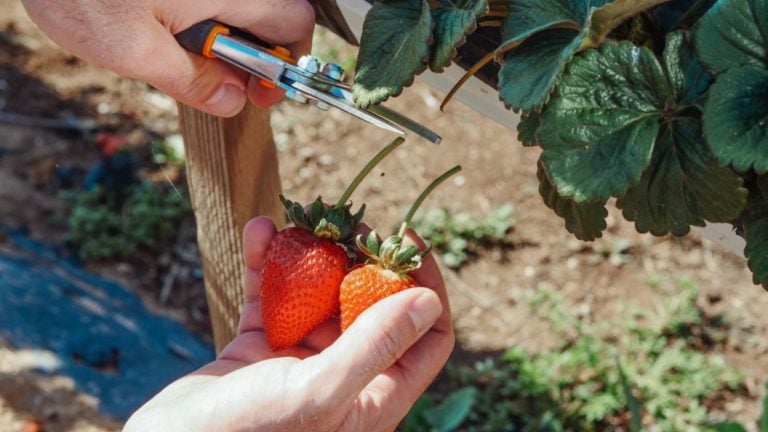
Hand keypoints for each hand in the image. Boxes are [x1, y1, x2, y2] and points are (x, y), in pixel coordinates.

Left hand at [20, 0, 315, 115]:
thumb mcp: (134, 51)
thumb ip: (192, 80)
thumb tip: (232, 101)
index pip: (295, 23)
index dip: (287, 64)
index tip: (261, 93)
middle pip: (272, 13)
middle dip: (254, 55)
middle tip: (220, 81)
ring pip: (240, 6)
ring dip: (224, 37)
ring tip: (181, 53)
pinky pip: (211, 0)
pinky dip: (201, 18)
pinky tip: (166, 28)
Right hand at [123, 217, 454, 431]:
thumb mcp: (319, 392)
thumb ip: (374, 346)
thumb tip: (426, 302)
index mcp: (374, 398)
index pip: (426, 337)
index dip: (426, 286)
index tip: (406, 239)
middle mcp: (345, 377)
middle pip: (372, 306)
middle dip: (363, 260)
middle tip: (347, 224)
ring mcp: (301, 360)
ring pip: (320, 294)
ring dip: (310, 255)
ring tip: (303, 221)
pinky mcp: (260, 346)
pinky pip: (271, 294)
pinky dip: (265, 263)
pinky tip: (258, 231)